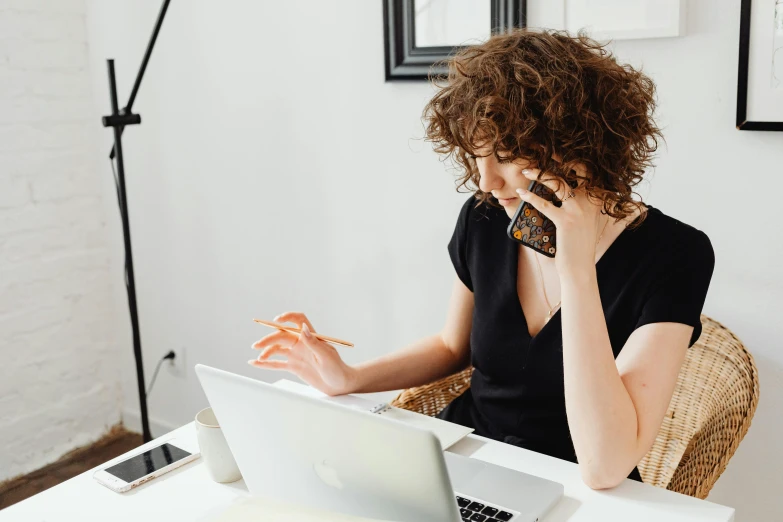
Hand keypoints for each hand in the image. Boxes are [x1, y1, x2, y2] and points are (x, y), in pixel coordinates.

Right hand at [249, 312, 356, 395]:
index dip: (287, 317)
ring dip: (266, 351)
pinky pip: (277, 364)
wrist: (339, 384)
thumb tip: (302, 328)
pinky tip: (255, 363)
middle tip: (257, 346)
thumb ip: (313, 343)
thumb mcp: (326, 356)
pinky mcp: (294, 366)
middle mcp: (302, 343)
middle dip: (268, 339)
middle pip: (282, 336)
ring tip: (258, 358)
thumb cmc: (337, 368)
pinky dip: (266, 364)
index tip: (276, 320)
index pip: (298, 320)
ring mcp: (297, 354)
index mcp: (311, 337)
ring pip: (277, 349)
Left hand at [515, 160, 604, 276]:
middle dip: (561, 158)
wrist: (580, 269)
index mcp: (596, 201)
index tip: (560, 152)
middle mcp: (591, 202)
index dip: (575, 160)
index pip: (589, 172)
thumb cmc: (577, 245)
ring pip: (559, 184)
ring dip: (540, 174)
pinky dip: (531, 197)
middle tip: (545, 150)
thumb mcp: (584, 222)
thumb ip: (578, 206)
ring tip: (526, 170)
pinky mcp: (566, 222)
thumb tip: (559, 191)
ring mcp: (579, 211)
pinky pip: (545, 204)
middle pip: (578, 170)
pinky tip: (521, 193)